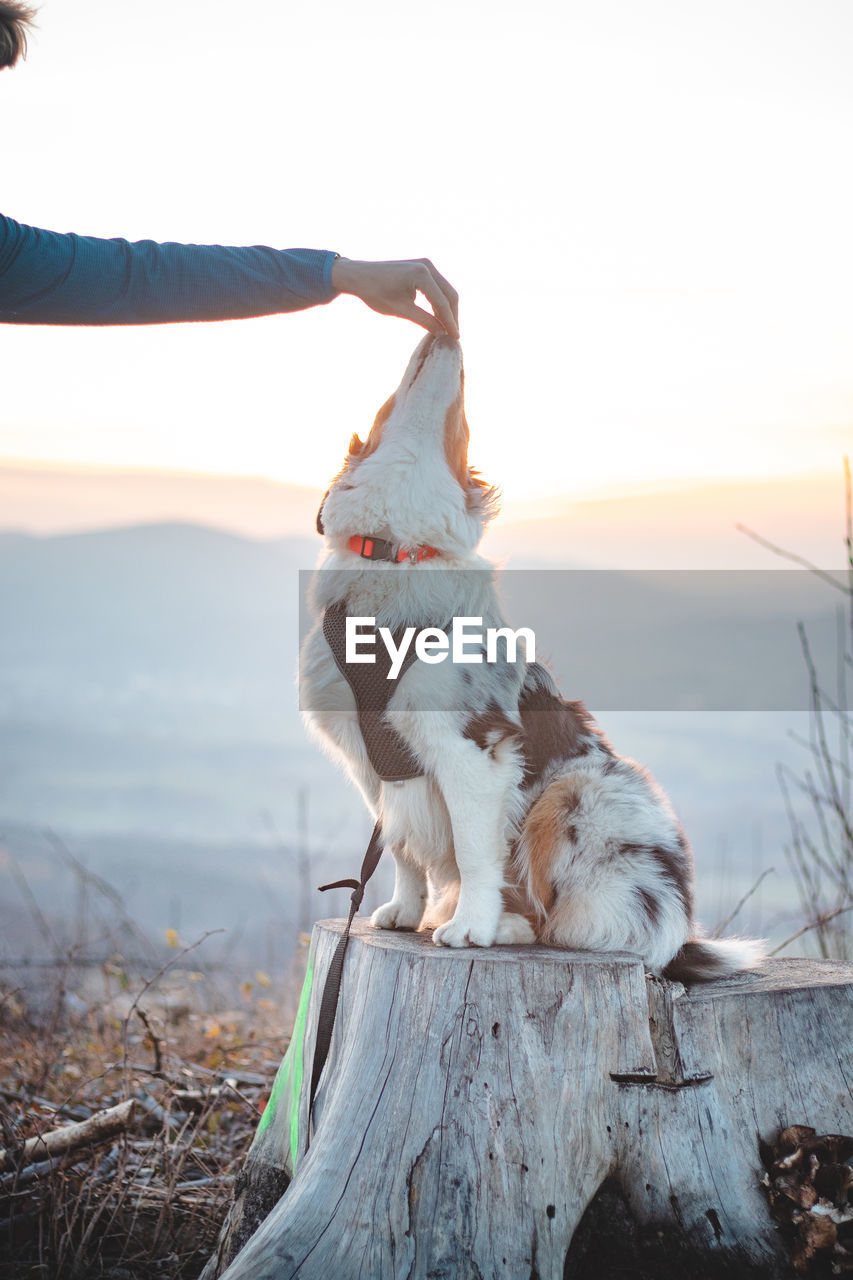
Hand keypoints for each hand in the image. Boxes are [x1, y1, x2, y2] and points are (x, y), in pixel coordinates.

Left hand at [331, 257, 458, 338]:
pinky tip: (438, 317)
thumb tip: (442, 332)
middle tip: (453, 336)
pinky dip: (438, 301)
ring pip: (445, 290)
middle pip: (449, 294)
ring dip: (447, 309)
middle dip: (452, 316)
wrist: (358, 275)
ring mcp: (425, 264)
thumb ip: (424, 320)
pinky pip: (437, 286)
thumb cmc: (375, 292)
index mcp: (421, 274)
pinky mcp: (422, 267)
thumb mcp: (400, 310)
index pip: (442, 302)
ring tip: (447, 329)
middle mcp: (427, 266)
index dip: (450, 322)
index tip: (455, 339)